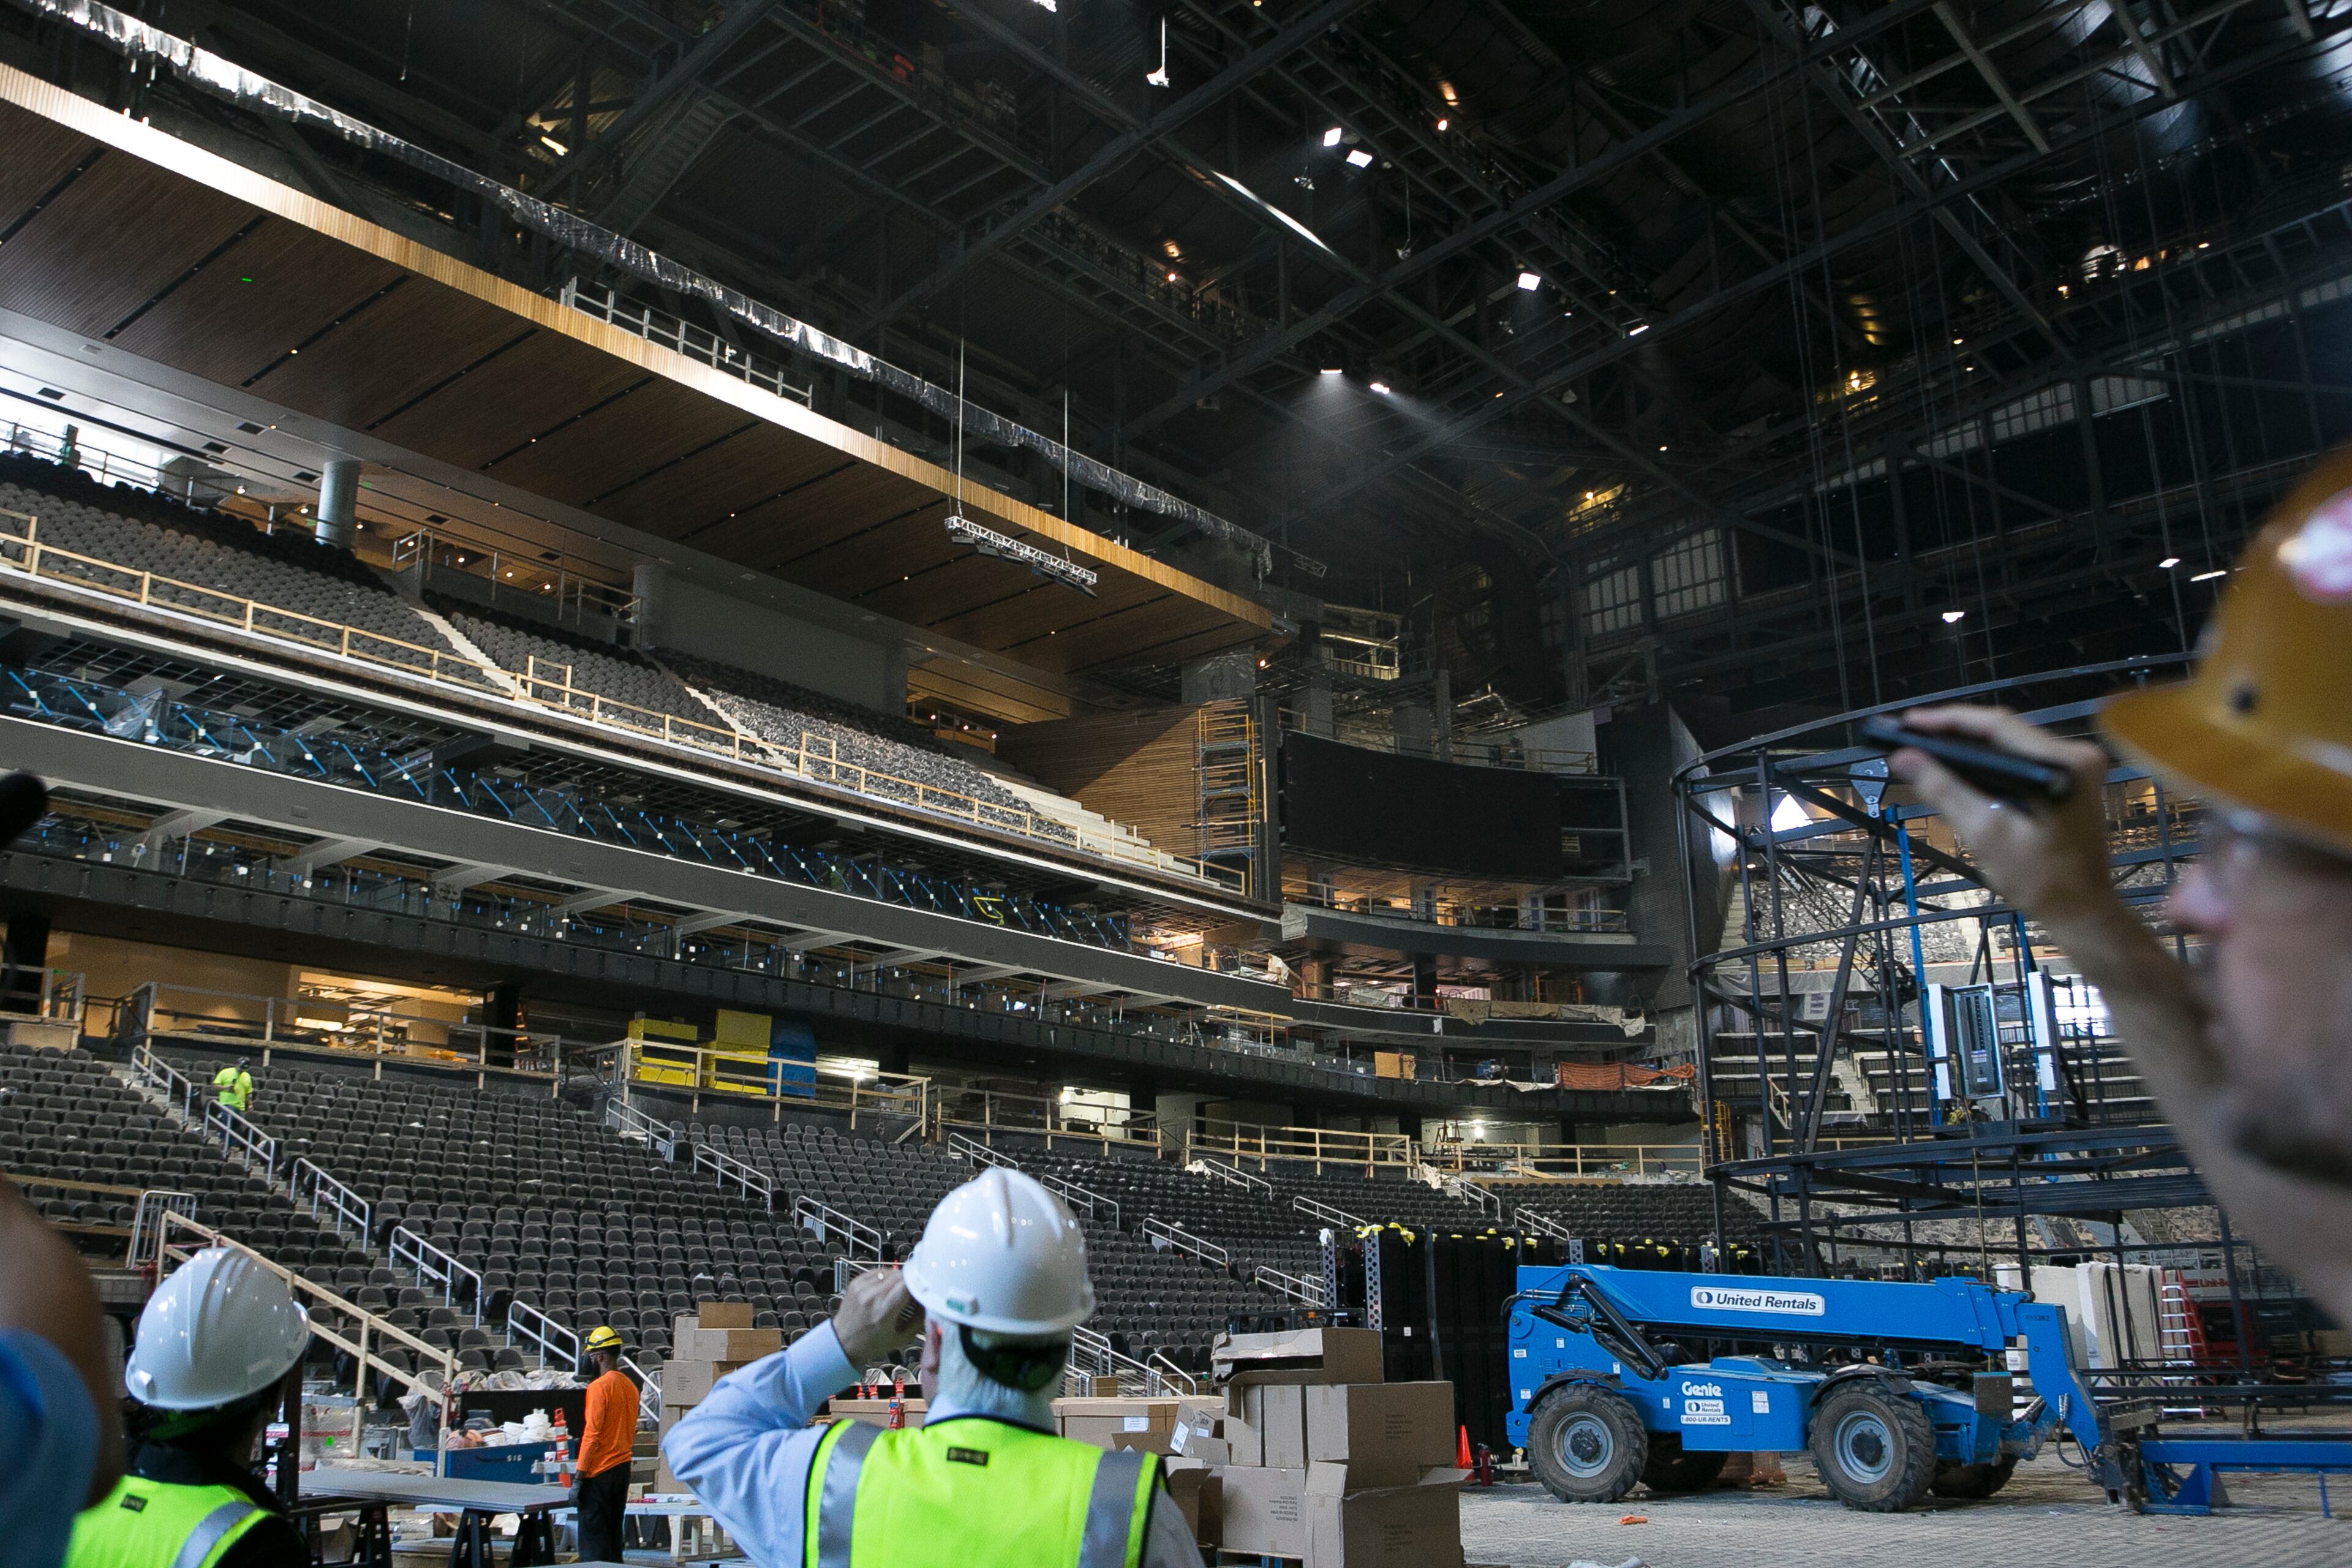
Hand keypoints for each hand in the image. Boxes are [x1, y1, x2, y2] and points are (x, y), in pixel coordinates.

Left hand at [832, 1267, 921, 1365]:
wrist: (843, 1341)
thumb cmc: (872, 1343)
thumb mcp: (901, 1338)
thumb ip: (918, 1319)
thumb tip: (930, 1302)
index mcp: (883, 1311)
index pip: (907, 1285)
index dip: (919, 1284)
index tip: (926, 1288)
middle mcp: (871, 1297)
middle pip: (901, 1276)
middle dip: (911, 1282)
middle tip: (913, 1293)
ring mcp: (862, 1288)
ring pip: (891, 1272)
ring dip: (899, 1279)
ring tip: (898, 1293)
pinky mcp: (856, 1282)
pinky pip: (878, 1271)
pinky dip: (886, 1277)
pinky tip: (886, 1289)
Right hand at [1887, 705, 2116, 920]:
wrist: (2083, 912)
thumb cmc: (2040, 880)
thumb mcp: (1986, 834)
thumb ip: (1945, 790)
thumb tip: (1903, 757)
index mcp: (2064, 762)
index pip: (1997, 726)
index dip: (1948, 720)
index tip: (1908, 721)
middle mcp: (2075, 755)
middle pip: (2005, 730)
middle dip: (1955, 731)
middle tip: (1910, 734)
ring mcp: (2076, 766)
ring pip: (2011, 743)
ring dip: (1969, 745)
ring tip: (1926, 746)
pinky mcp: (2070, 779)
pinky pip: (2020, 759)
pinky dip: (1988, 761)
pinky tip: (1959, 765)